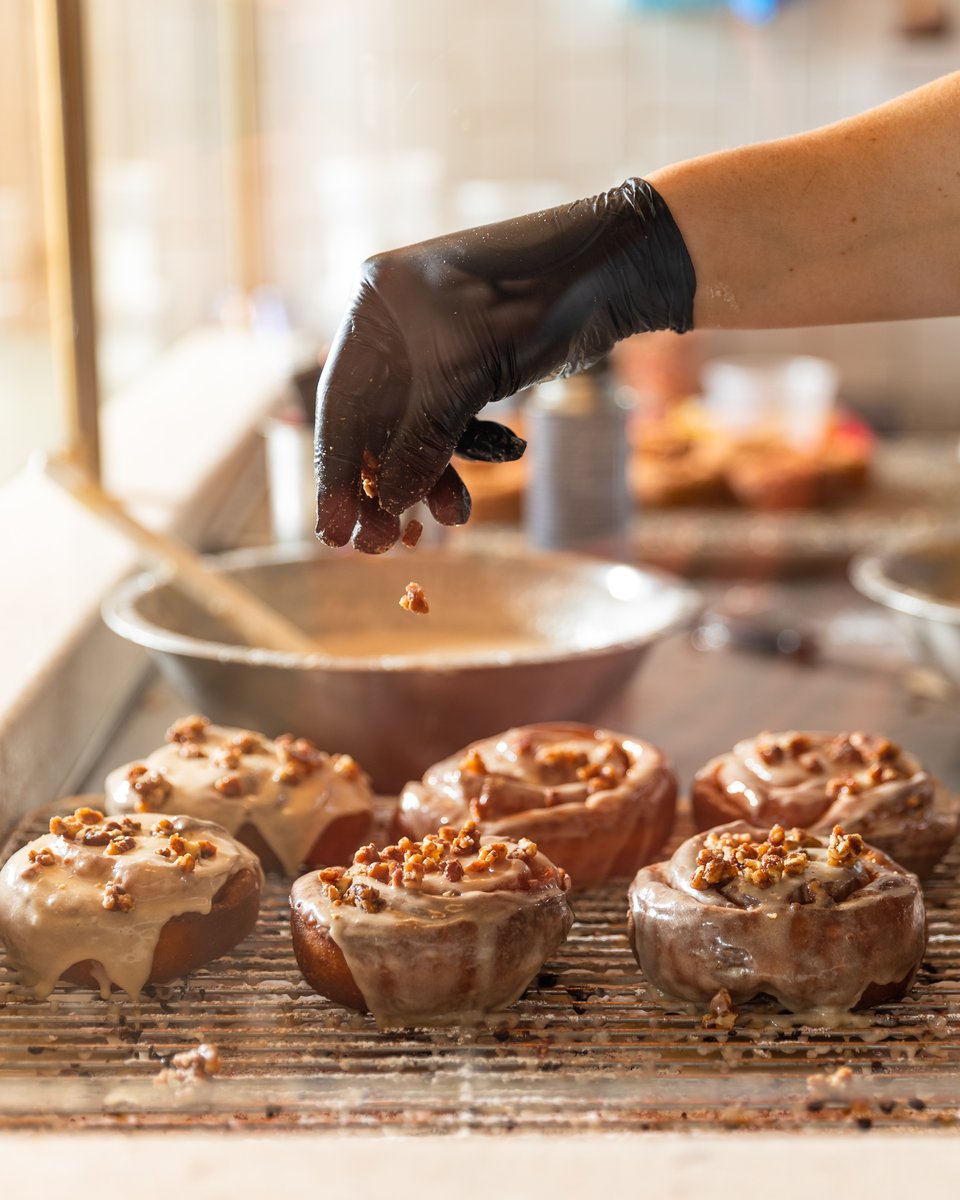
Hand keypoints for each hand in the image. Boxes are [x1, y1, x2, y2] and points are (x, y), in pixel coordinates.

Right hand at [315, 178, 694, 550]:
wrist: (613, 266)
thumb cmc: (535, 298)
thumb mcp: (468, 372)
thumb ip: (424, 440)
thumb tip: (388, 504)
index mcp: (377, 304)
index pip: (340, 400)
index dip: (335, 469)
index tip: (332, 528)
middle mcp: (395, 325)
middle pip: (371, 421)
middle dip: (380, 484)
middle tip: (381, 543)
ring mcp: (433, 347)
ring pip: (411, 430)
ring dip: (421, 481)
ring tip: (442, 524)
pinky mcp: (469, 368)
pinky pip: (445, 426)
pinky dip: (451, 463)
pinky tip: (458, 502)